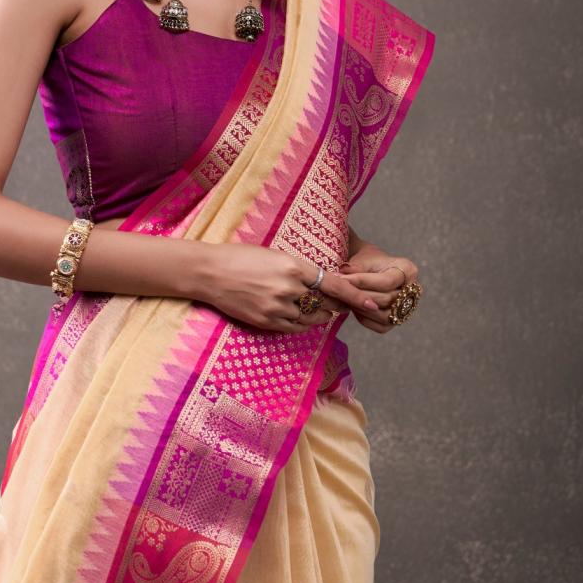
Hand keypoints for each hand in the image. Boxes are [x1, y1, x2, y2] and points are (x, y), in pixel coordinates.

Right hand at [195, 242, 383, 333]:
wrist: (210, 272)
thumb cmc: (240, 257)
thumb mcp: (274, 255)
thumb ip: (297, 269)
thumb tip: (320, 281)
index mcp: (293, 266)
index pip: (335, 284)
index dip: (356, 296)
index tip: (372, 303)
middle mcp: (289, 288)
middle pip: (325, 304)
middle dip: (335, 305)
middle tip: (340, 303)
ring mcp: (277, 307)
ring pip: (311, 318)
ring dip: (318, 315)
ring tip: (317, 308)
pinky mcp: (266, 321)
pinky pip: (294, 328)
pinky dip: (302, 324)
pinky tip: (300, 317)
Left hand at [336, 246, 418, 334]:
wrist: (371, 268)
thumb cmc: (367, 261)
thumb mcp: (363, 258)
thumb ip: (356, 267)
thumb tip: (345, 272)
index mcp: (408, 270)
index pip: (386, 281)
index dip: (362, 282)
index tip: (341, 279)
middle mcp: (413, 290)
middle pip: (387, 299)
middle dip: (360, 296)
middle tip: (339, 292)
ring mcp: (407, 307)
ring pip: (386, 316)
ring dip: (363, 309)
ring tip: (346, 300)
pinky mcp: (398, 320)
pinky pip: (382, 326)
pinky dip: (365, 319)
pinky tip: (353, 308)